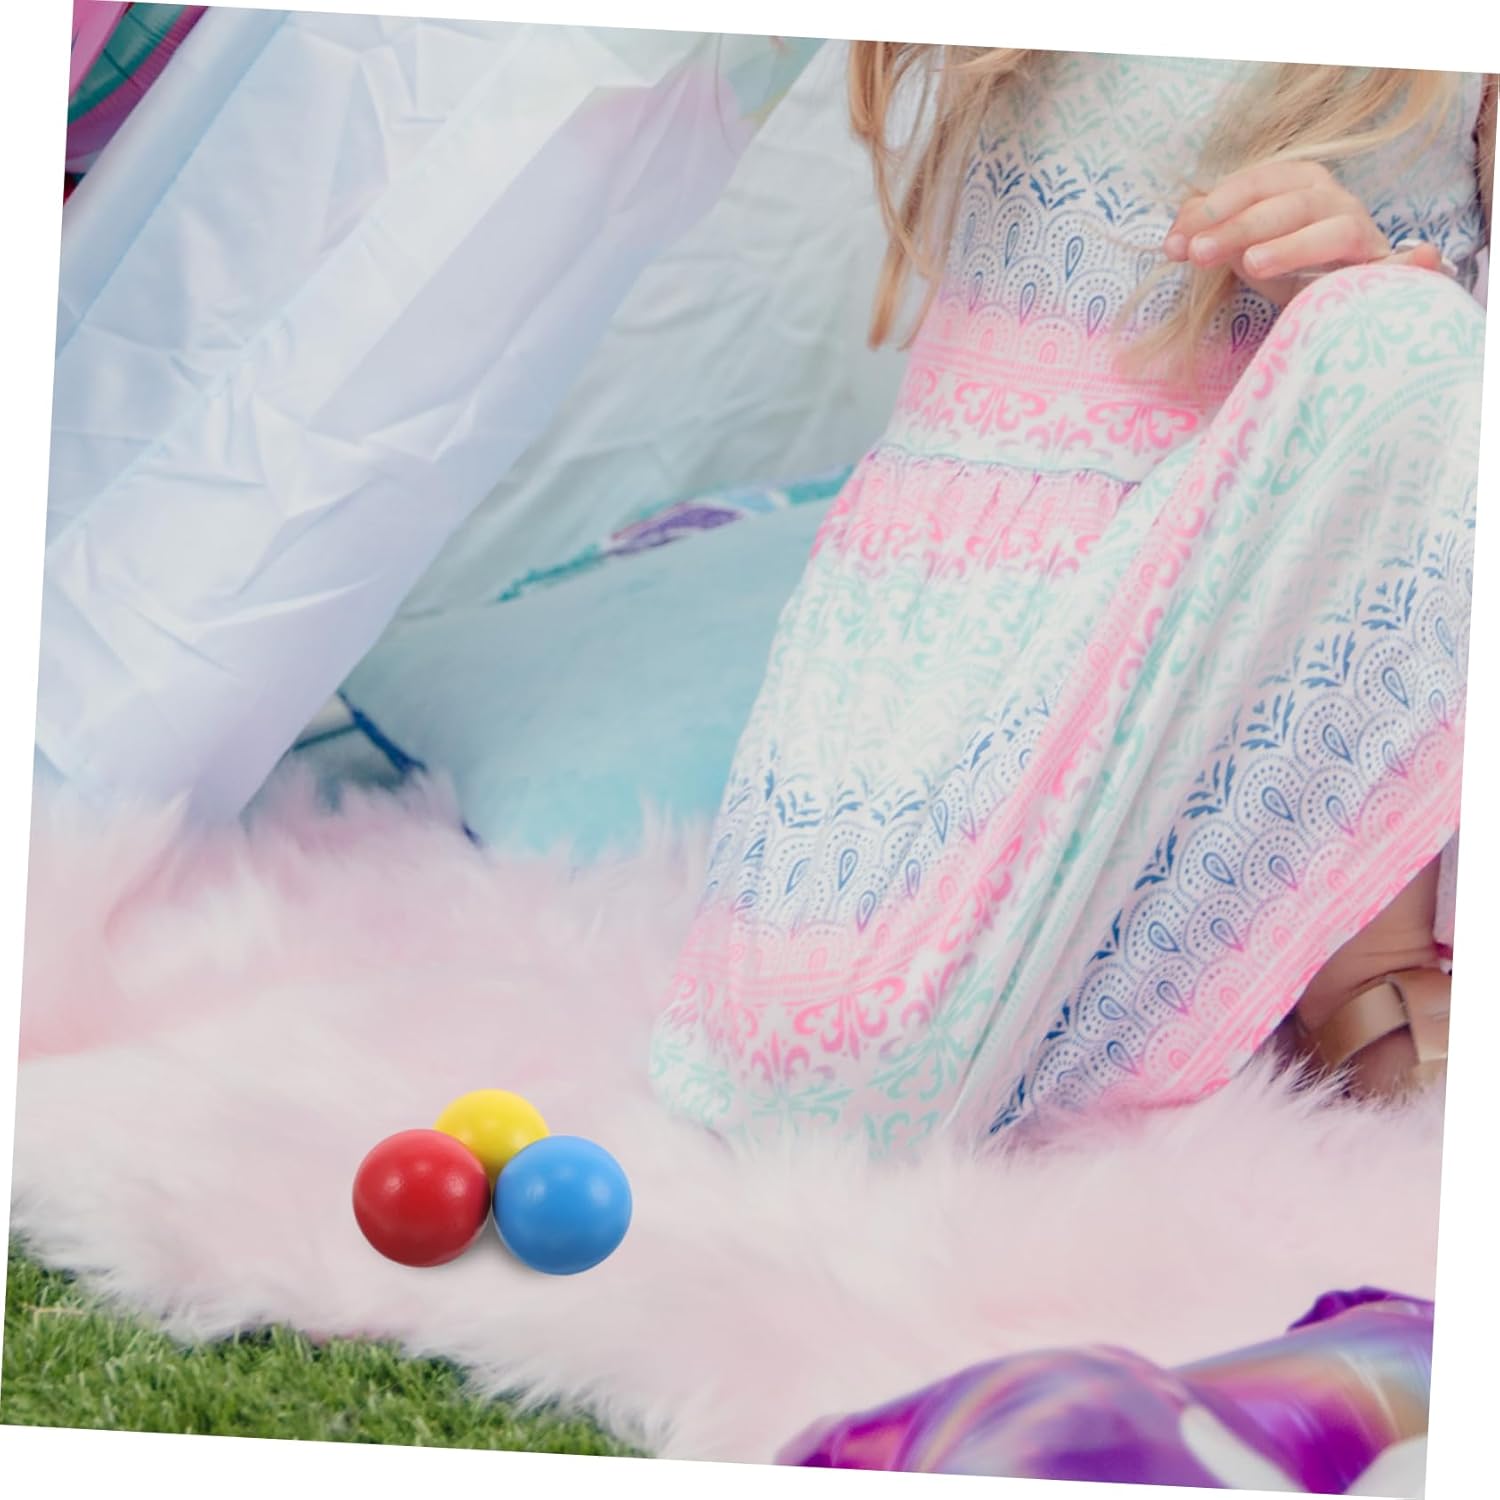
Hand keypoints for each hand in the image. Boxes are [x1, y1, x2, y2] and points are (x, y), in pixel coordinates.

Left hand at [1164, 160, 1443, 305]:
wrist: (1332, 295)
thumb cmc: (1286, 264)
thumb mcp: (1242, 248)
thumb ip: (1212, 235)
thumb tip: (1177, 232)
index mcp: (1295, 184)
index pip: (1254, 183)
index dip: (1213, 209)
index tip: (1175, 243)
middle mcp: (1330, 199)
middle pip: (1286, 203)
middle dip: (1239, 226)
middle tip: (1198, 254)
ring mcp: (1359, 229)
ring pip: (1331, 228)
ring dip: (1292, 245)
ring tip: (1252, 265)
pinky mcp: (1381, 267)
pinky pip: (1398, 265)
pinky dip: (1413, 263)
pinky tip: (1418, 259)